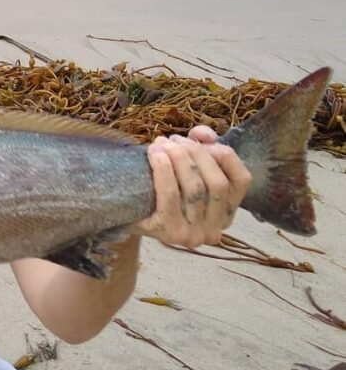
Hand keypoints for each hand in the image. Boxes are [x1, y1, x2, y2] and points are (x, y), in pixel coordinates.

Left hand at [133, 126, 251, 246]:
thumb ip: (202, 148)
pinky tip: (155, 153)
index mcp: (227, 212)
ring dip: (178, 158)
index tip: (199, 138)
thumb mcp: (185, 169)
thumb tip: (203, 134)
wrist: (127, 214)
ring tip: (161, 144)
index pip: (242, 180)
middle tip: (174, 140)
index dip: (224, 154)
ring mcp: (194, 235)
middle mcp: (215, 229)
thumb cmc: (159, 190)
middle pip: (217, 183)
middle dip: (196, 154)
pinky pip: (171, 196)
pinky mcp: (170, 233)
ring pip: (195, 189)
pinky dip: (164, 170)